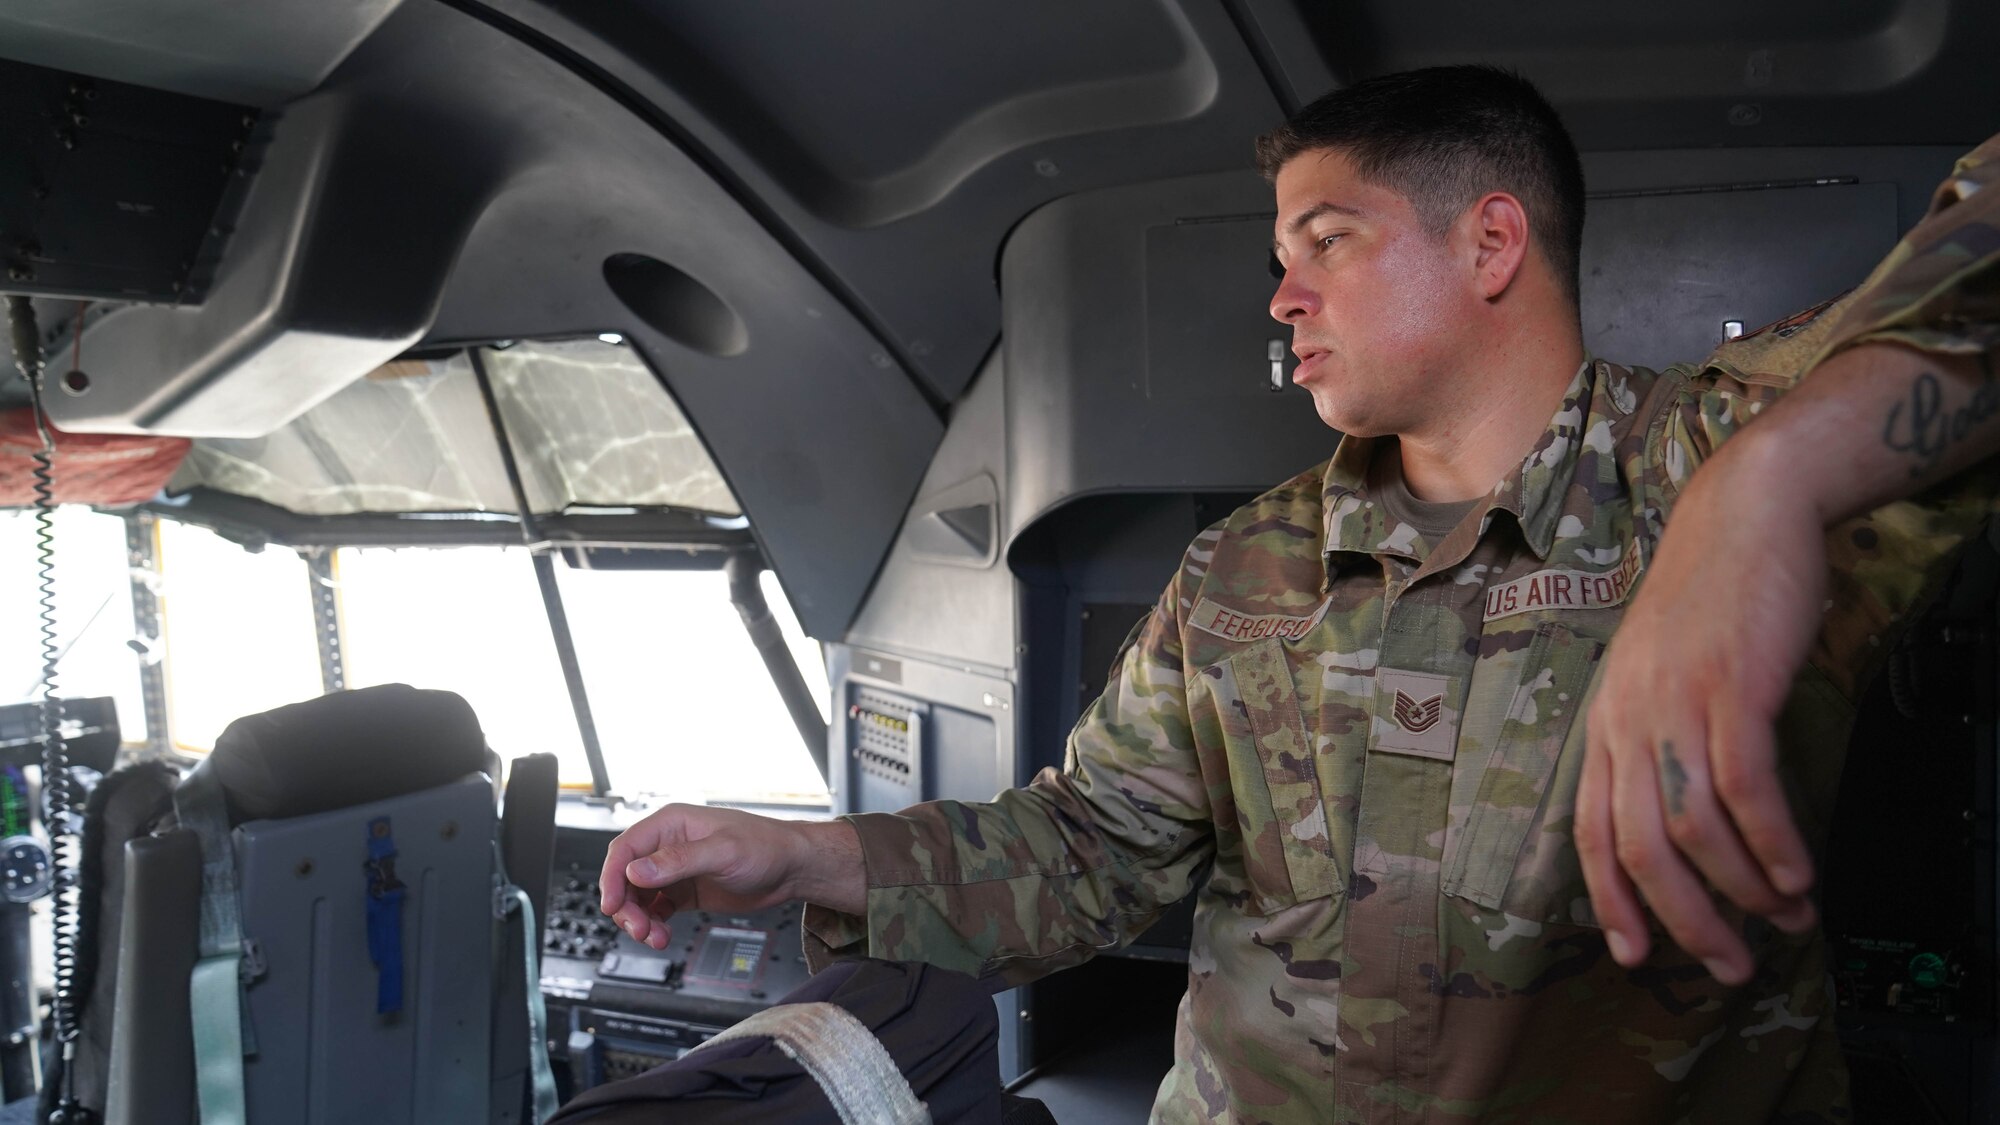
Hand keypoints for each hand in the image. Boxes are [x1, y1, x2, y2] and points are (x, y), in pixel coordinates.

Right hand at [598, 804, 859, 949]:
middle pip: (625, 877)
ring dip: (638, 919)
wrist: (792, 868)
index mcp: (671, 824)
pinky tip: (662, 935)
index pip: (624, 849)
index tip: (612, 905)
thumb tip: (636, 870)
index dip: (611, 877)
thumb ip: (679, 860)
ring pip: (637, 897)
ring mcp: (674, 870)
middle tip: (639, 930)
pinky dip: (652, 924)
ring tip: (654, 937)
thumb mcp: (723, 851)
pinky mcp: (684, 891)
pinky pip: (655, 909)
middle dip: (626, 906)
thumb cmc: (766, 847)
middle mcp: (667, 845)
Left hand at [1576, 437, 1821, 983]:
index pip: (1590, 830)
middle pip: (1641, 846)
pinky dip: (1772, 842)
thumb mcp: (1661, 674)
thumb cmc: (1710, 602)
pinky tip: (1797, 873)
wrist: (1742, 515)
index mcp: (1606, 721)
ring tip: (1785, 919)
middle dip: (1685, 920)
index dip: (1610, 899)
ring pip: (1695, 826)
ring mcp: (1676, 702)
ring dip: (1744, 889)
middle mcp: (1629, 718)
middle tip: (1731, 965)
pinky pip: (1746, 786)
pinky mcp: (1731, 686)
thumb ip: (1657, 739)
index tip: (1634, 956)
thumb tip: (1679, 821)